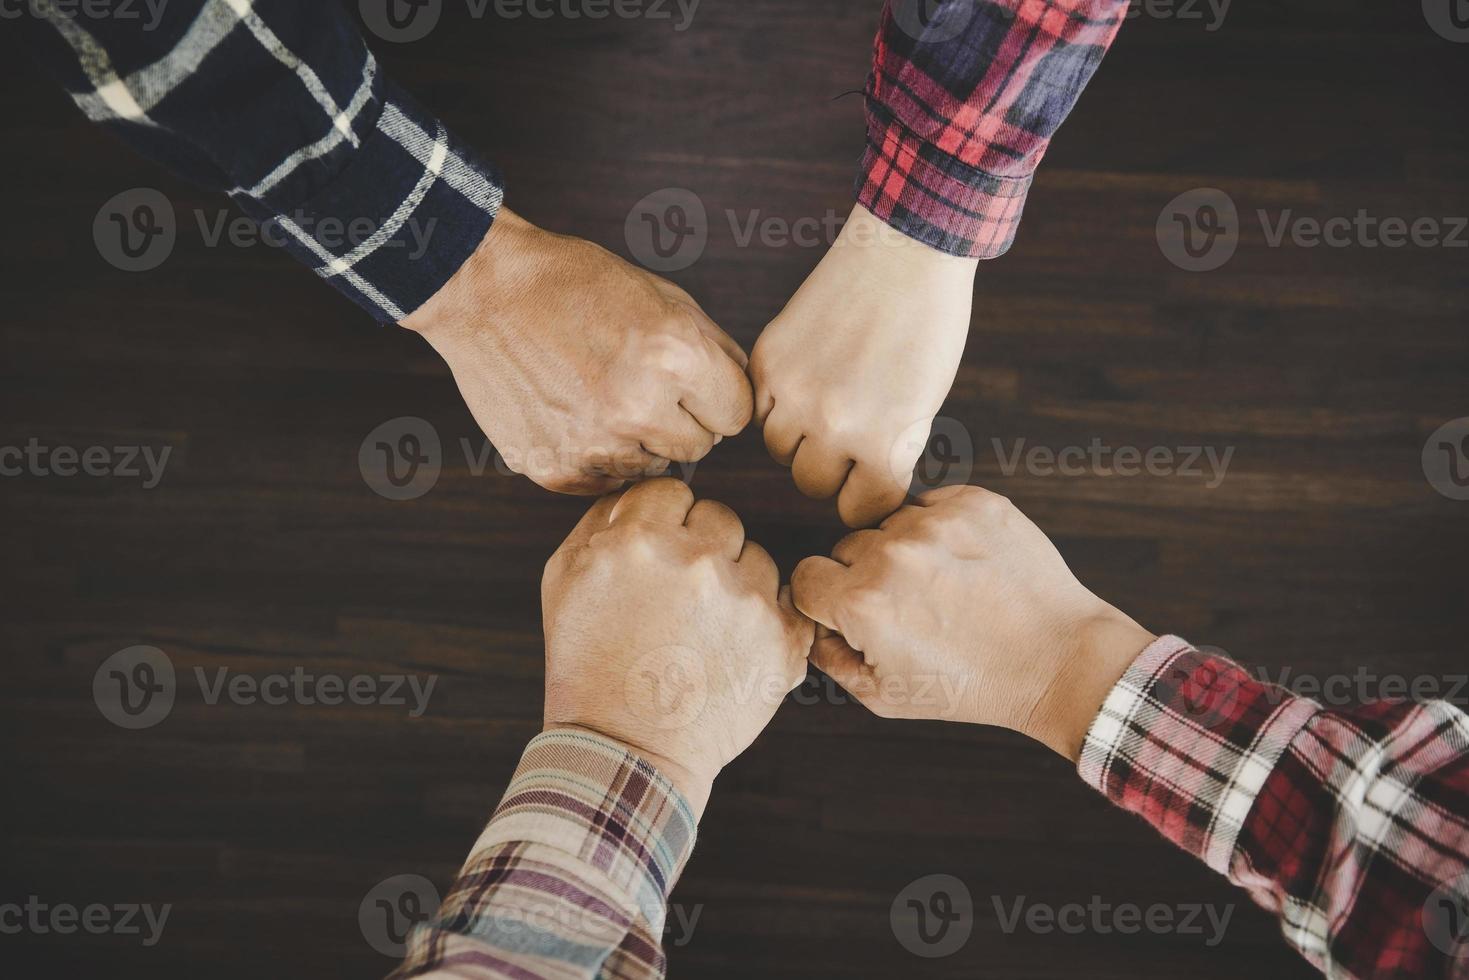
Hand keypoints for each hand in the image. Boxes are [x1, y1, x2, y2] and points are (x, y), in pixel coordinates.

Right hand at [403, 208, 752, 493]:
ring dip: (640, 440)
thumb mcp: (664, 297)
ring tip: (602, 393)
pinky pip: (607, 481)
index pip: (737, 415)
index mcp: (674, 355)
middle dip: (682, 419)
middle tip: (641, 384)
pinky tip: (574, 412)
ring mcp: (593, 444)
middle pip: (701, 446)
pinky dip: (599, 455)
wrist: (483, 292)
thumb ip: (716, 351)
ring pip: (654, 467)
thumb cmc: (577, 286)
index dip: (717, 395)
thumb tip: (746, 404)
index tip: (691, 381)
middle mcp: (637, 406)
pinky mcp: (556, 468)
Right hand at [541, 478, 814, 816]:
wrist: (626, 751)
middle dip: (701, 548)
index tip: (655, 560)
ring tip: (703, 631)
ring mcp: (746, 599)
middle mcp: (698, 560)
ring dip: (737, 583)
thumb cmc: (588, 666)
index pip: (672, 492)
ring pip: (757, 558)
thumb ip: (601, 521)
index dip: (662, 524)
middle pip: (720, 518)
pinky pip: (787, 601)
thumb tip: (641, 493)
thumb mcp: (562, 580)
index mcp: (641, 539)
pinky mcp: (782, 638)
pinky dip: (767, 620)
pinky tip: (734, 646)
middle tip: (678, 600)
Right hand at [749, 204, 975, 526]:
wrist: (905, 253)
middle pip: (813, 484)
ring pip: (779, 450)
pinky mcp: (768, 358)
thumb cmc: (929, 328)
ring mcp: (794, 390)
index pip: (859, 509)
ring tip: (826, 406)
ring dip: (800, 438)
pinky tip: (804, 382)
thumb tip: (858, 491)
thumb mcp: (924, 406)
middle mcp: (831, 424)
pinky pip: (757, 409)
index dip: (867, 497)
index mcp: (882, 443)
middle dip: (833, 470)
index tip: (871, 481)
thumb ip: (889, 455)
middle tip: (851, 438)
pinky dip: (776, 405)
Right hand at [791, 485, 1154, 760]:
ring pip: (890, 525)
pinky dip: (942, 530)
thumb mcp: (887, 697)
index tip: (853, 614)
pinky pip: (932, 505)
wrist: (1058, 658)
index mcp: (862, 604)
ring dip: (904, 551)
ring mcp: (936, 523)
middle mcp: (892, 555)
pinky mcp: (974, 502)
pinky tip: (966, 566)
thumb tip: (814, 628)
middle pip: (845, 548)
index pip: (805, 578)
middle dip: (865, 576)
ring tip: (945, 589)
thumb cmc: (973, 686)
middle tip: (910, 609)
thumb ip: (833, 661)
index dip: (825, 601)